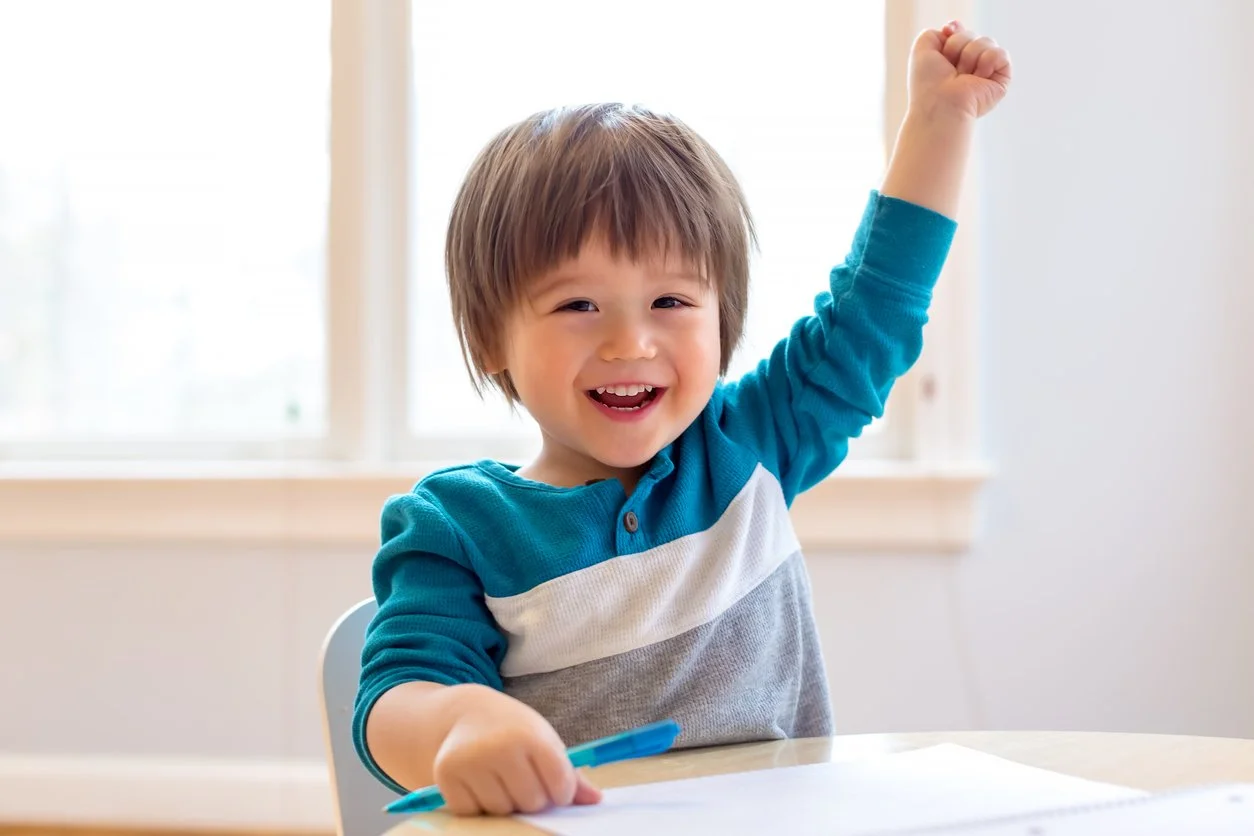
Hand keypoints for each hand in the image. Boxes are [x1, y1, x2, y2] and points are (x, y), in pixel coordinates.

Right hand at [431, 685, 601, 815]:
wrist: (464, 714)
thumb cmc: (512, 730)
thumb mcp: (543, 740)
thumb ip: (568, 773)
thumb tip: (595, 800)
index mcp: (530, 735)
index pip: (560, 785)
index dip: (560, 792)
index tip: (554, 784)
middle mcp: (499, 747)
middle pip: (531, 803)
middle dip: (531, 798)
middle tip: (521, 777)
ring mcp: (470, 762)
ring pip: (501, 811)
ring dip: (504, 803)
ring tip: (499, 778)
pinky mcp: (445, 776)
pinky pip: (471, 814)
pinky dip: (478, 806)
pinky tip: (478, 783)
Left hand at [908, 21, 1011, 120]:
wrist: (941, 103)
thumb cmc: (928, 82)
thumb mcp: (922, 48)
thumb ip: (933, 33)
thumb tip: (953, 29)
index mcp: (950, 61)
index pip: (960, 33)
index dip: (955, 30)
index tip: (947, 32)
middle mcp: (968, 66)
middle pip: (971, 35)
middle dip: (958, 45)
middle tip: (950, 68)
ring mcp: (985, 72)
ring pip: (986, 41)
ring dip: (969, 55)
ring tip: (961, 76)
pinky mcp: (1001, 79)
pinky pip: (1000, 54)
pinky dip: (987, 61)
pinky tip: (977, 78)